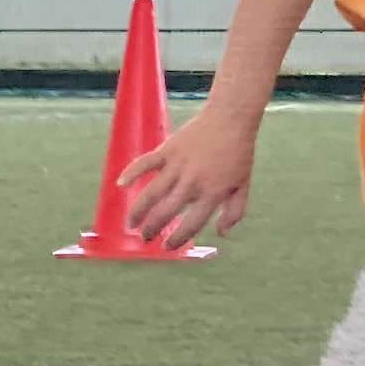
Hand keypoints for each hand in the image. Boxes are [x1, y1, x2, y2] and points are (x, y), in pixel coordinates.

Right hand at [116, 99, 260, 246]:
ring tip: (130, 224)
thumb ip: (234, 212)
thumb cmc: (238, 154)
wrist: (230, 119)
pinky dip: (131, 173)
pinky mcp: (167, 150)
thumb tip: (222, 233)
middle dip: (152, 228)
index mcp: (212, 193)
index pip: (191, 224)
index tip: (167, 246)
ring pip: (151, 193)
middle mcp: (192, 182)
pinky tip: (120, 185)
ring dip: (138, 211)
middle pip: (166, 212)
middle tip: (145, 238)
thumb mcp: (243, 186)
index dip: (177, 239)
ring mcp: (177, 166)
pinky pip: (145, 163)